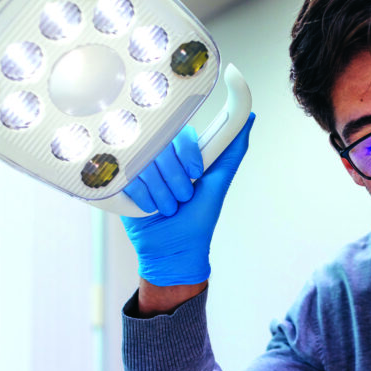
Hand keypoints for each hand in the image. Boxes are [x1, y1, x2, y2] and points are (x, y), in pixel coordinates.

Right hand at [121, 113, 254, 285]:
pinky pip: (127, 177)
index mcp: (182, 152)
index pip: (181, 134)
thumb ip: (231, 152)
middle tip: (183, 198)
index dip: (187, 154)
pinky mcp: (121, 183)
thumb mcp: (218, 184)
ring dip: (160, 192)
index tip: (196, 174)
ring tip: (167, 207)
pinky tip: (150, 209)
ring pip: (144, 163)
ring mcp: (139, 168)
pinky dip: (143, 198)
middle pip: (162, 148)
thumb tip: (250, 119)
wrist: (172, 250)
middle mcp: (159, 156)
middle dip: (176, 180)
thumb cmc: (198, 220)